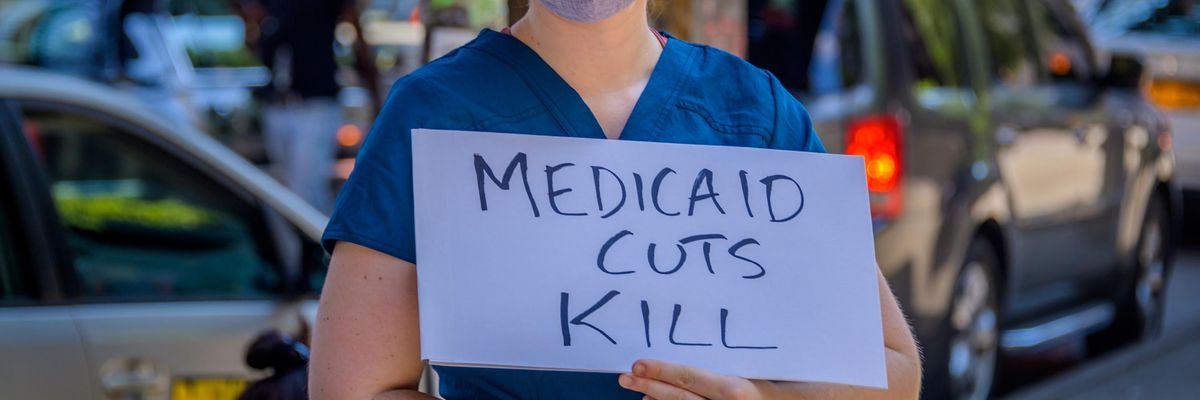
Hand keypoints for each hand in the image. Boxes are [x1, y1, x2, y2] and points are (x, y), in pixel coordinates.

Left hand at [618, 359, 763, 399]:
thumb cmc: (768, 386)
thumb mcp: (745, 373)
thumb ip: (715, 371)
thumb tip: (681, 366)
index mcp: (732, 391)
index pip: (689, 378)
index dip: (661, 371)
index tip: (638, 364)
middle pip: (678, 397)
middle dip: (649, 385)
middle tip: (625, 377)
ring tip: (638, 390)